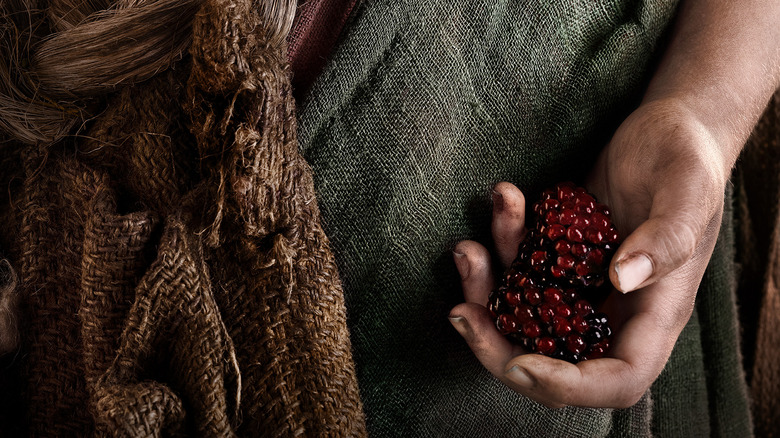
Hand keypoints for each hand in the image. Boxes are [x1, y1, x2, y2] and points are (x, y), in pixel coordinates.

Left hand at [449, 100, 726, 407]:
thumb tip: (621, 280)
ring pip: (524, 318)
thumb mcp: (687, 190)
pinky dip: (499, 248)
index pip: (619, 379)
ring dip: (487, 290)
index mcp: (657, 311)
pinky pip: (519, 272)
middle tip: (461, 313)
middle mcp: (616, 309)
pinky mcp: (560, 260)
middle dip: (499, 348)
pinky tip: (501, 202)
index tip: (521, 362)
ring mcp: (583, 287)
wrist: (670, 127)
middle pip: (555, 362)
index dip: (568, 384)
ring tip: (468, 247)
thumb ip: (666, 238)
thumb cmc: (687, 156)